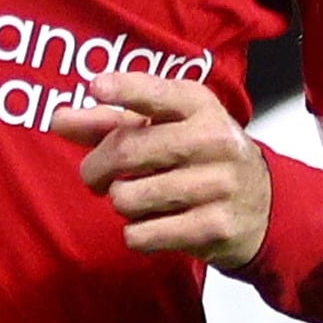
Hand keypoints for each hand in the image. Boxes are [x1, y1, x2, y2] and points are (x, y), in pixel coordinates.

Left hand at [50, 73, 271, 269]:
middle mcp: (212, 139)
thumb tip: (58, 119)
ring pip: (129, 198)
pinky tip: (154, 224)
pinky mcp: (215, 227)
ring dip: (121, 202)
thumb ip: (110, 122)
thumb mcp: (165, 128)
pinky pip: (143, 234)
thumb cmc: (200, 156)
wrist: (265, 204)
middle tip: (94, 177)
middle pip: (127, 150)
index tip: (96, 87)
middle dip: (95, 168)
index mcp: (199, 106)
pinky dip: (136, 233)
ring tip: (137, 199)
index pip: (157, 92)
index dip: (124, 89)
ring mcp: (217, 184)